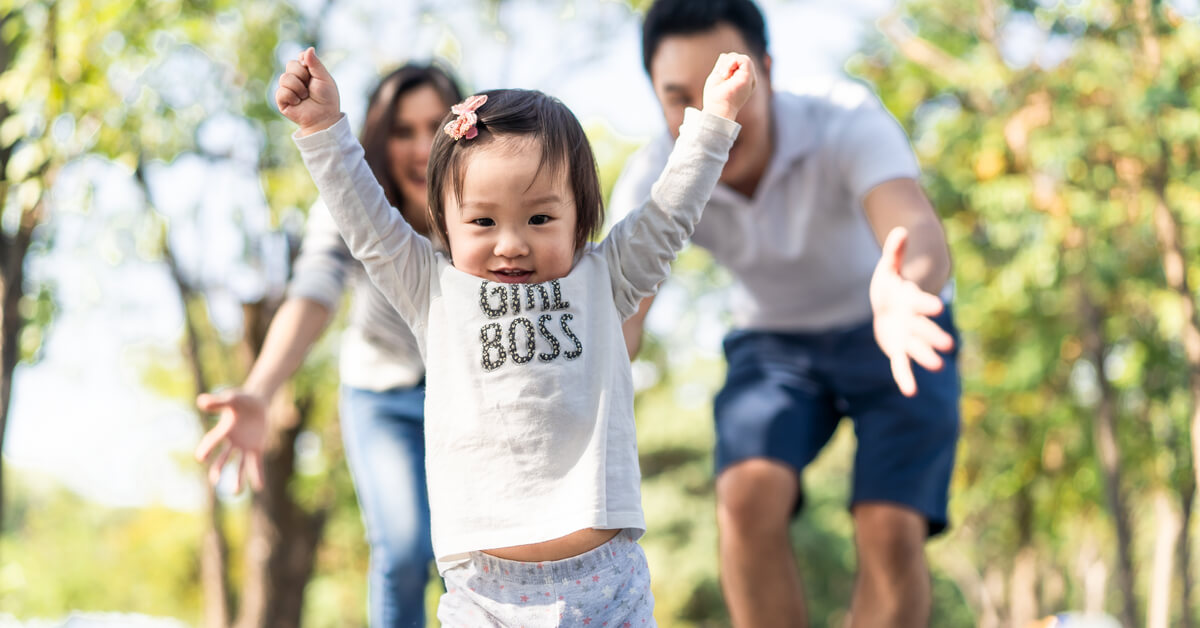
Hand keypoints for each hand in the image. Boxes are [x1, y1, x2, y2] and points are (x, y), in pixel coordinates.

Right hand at [194, 389, 267, 491]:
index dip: (206, 449)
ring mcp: (244, 446)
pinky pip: (257, 463)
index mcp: (223, 430)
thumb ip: (218, 402)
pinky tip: (259, 487)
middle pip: (223, 458)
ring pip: (240, 465)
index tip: (200, 457)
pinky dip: (258, 474)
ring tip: (235, 492)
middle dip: (219, 469)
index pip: (212, 441)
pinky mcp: (257, 448)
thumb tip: (201, 401)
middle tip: (215, 481)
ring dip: (238, 478)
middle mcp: (232, 442)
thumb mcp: (231, 398)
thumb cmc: (241, 400)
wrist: (257, 402)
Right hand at [275, 47, 340, 135]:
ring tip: (305, 96)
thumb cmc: (327, 98)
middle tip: (310, 87)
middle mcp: (295, 77)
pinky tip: (298, 102)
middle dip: (302, 75)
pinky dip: (292, 97)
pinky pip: (282, 91)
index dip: (306, 63)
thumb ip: (315, 63)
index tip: (313, 72)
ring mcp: (287, 88)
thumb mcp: (324, 78)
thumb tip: (309, 49)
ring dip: (298, 88)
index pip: (300, 58)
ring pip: (284, 78)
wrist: (324, 117)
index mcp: (306, 71)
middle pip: (290, 65)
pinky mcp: (281, 100)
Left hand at [702, 52, 755, 120]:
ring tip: (724, 76)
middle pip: (735, 57)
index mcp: (741, 79)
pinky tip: (727, 74)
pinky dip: (732, 62)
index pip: (733, 61)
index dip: (724, 65)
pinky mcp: (749, 77)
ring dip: (726, 64)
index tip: (720, 78)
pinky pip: (744, 59)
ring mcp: (749, 78)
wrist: (718, 109)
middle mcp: (747, 79)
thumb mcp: (718, 76)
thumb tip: (725, 55)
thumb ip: (724, 65)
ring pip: (738, 57)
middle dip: (725, 63)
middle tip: (721, 77)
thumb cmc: (716, 97)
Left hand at [869, 227, 955, 396]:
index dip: (927, 304)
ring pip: (917, 348)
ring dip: (926, 356)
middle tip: (947, 345)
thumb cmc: (890, 286)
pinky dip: (905, 377)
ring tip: (938, 366)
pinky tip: (909, 392)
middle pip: (923, 328)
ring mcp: (907, 336)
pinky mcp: (898, 349)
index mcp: (911, 300)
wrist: (890, 304)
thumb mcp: (888, 268)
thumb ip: (894, 252)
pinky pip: (901, 364)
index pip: (920, 302)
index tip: (937, 308)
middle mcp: (913, 321)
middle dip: (933, 336)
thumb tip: (899, 229)